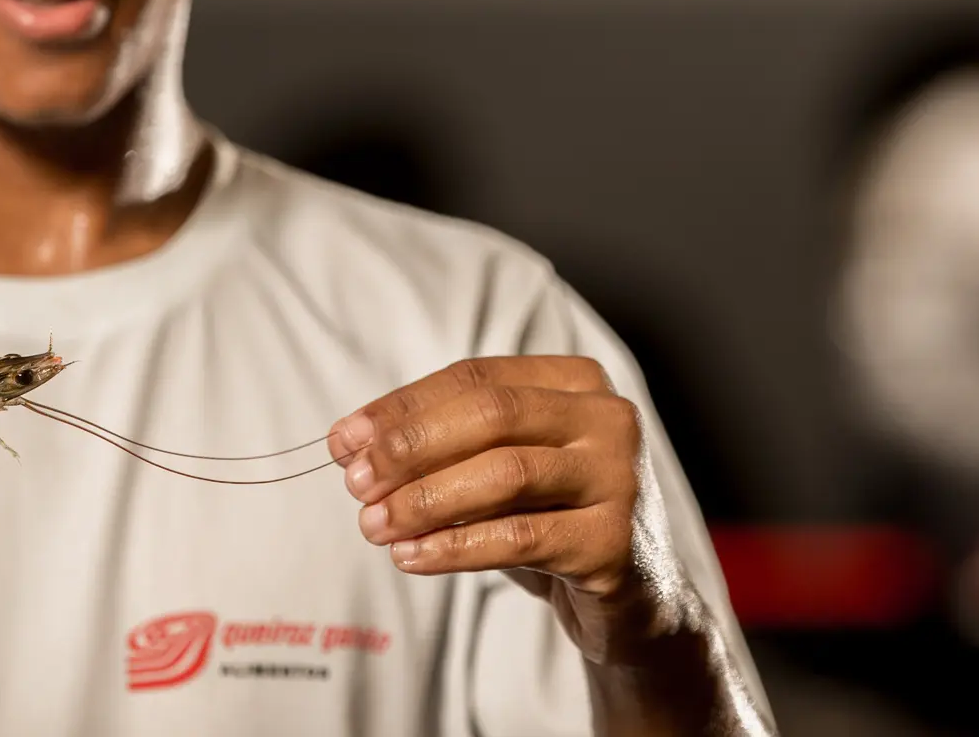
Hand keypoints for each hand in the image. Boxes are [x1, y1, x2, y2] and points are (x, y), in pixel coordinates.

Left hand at [328, 355, 684, 663]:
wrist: (635, 600)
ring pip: (506, 473)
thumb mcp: (499, 473)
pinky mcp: (615, 542)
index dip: (403, 406)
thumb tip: (351, 444)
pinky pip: (522, 537)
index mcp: (576, 381)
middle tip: (355, 483)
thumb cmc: (553, 519)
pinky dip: (456, 546)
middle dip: (412, 446)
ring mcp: (619, 478)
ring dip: (425, 499)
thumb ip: (440, 450)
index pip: (476, 379)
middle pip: (492, 414)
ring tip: (374, 525)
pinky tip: (412, 556)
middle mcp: (608, 418)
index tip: (344, 439)